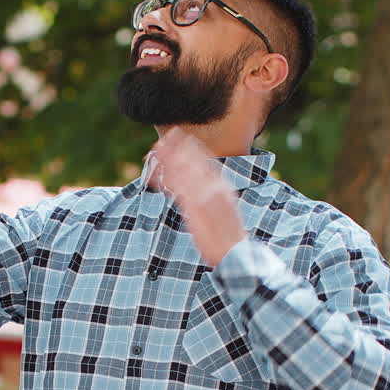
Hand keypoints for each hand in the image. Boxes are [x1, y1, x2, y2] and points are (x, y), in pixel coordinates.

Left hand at [146, 127, 246, 266]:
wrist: (235, 252)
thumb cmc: (228, 233)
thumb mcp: (225, 207)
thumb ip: (212, 193)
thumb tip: (198, 186)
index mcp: (222, 185)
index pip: (204, 159)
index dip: (189, 146)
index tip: (178, 137)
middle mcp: (214, 186)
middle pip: (193, 161)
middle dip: (177, 148)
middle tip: (163, 138)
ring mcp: (205, 196)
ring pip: (183, 171)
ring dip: (168, 159)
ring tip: (154, 150)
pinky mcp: (195, 208)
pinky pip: (177, 188)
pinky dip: (166, 178)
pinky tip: (155, 174)